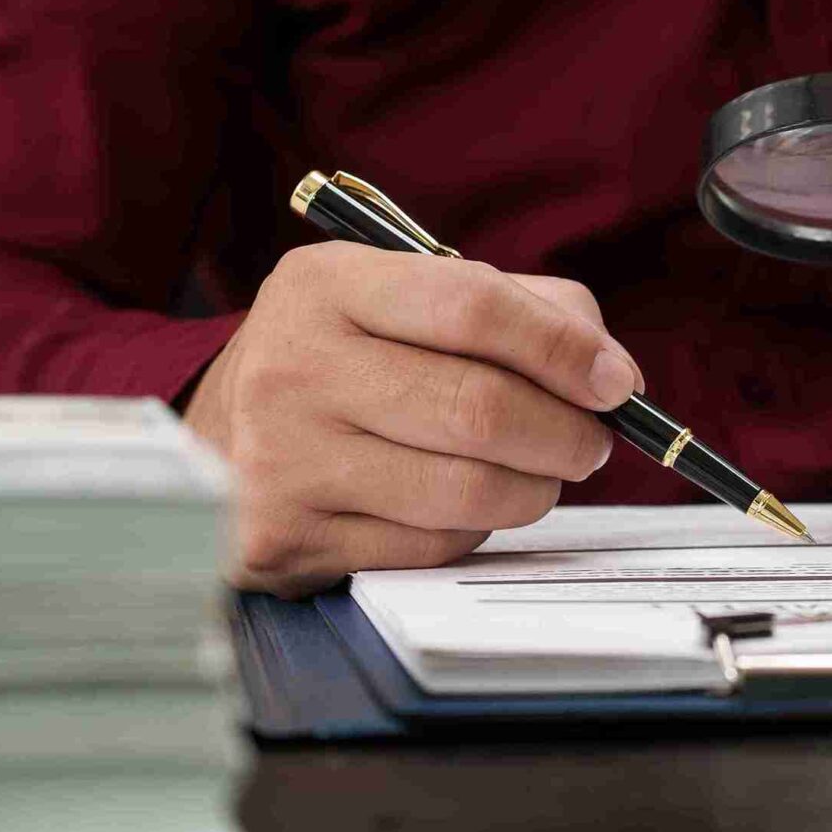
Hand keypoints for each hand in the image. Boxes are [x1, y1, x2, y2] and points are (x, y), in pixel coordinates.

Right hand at [184, 244, 638, 593]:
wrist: (214, 441)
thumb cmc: (339, 364)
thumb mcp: (399, 300)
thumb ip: (517, 309)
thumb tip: (612, 372)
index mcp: (326, 285)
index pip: (472, 304)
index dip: (563, 347)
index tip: (616, 381)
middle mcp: (294, 366)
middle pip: (478, 408)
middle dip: (566, 432)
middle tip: (591, 440)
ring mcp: (284, 459)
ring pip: (467, 490)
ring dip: (535, 489)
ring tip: (541, 474)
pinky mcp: (289, 538)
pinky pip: (432, 546)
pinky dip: (476, 530)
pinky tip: (466, 507)